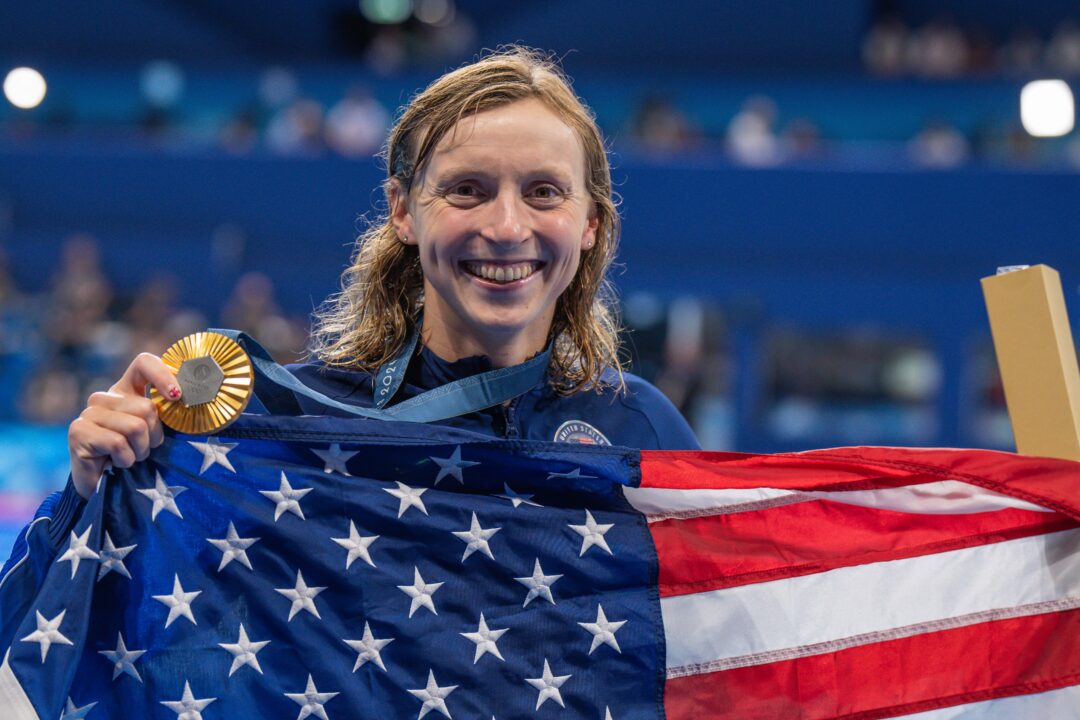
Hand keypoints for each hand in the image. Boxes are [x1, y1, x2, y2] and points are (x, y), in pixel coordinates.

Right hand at [67, 353, 179, 498]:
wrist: (103, 488)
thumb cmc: (135, 457)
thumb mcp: (154, 431)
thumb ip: (167, 413)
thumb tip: (192, 395)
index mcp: (125, 390)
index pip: (143, 363)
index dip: (163, 375)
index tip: (177, 396)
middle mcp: (104, 397)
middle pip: (147, 407)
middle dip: (154, 436)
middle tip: (143, 449)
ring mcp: (89, 413)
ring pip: (135, 427)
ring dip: (140, 451)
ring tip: (129, 457)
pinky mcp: (78, 431)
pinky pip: (118, 443)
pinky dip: (126, 459)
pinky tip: (116, 463)